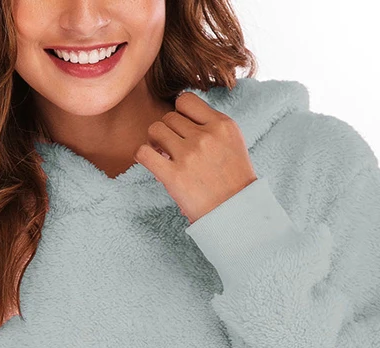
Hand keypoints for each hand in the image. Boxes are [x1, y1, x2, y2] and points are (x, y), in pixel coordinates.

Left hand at [134, 91, 257, 224]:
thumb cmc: (234, 183)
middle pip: (169, 117)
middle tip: (170, 149)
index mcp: (223, 124)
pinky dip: (142, 155)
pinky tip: (150, 163)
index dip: (179, 113)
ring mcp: (189, 155)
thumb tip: (180, 119)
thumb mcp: (232, 144)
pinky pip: (143, 152)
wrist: (236, 214)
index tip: (182, 130)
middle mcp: (206, 135)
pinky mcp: (174, 176)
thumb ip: (212, 127)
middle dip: (167, 131)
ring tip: (162, 156)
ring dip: (154, 141)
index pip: (186, 100)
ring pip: (155, 129)